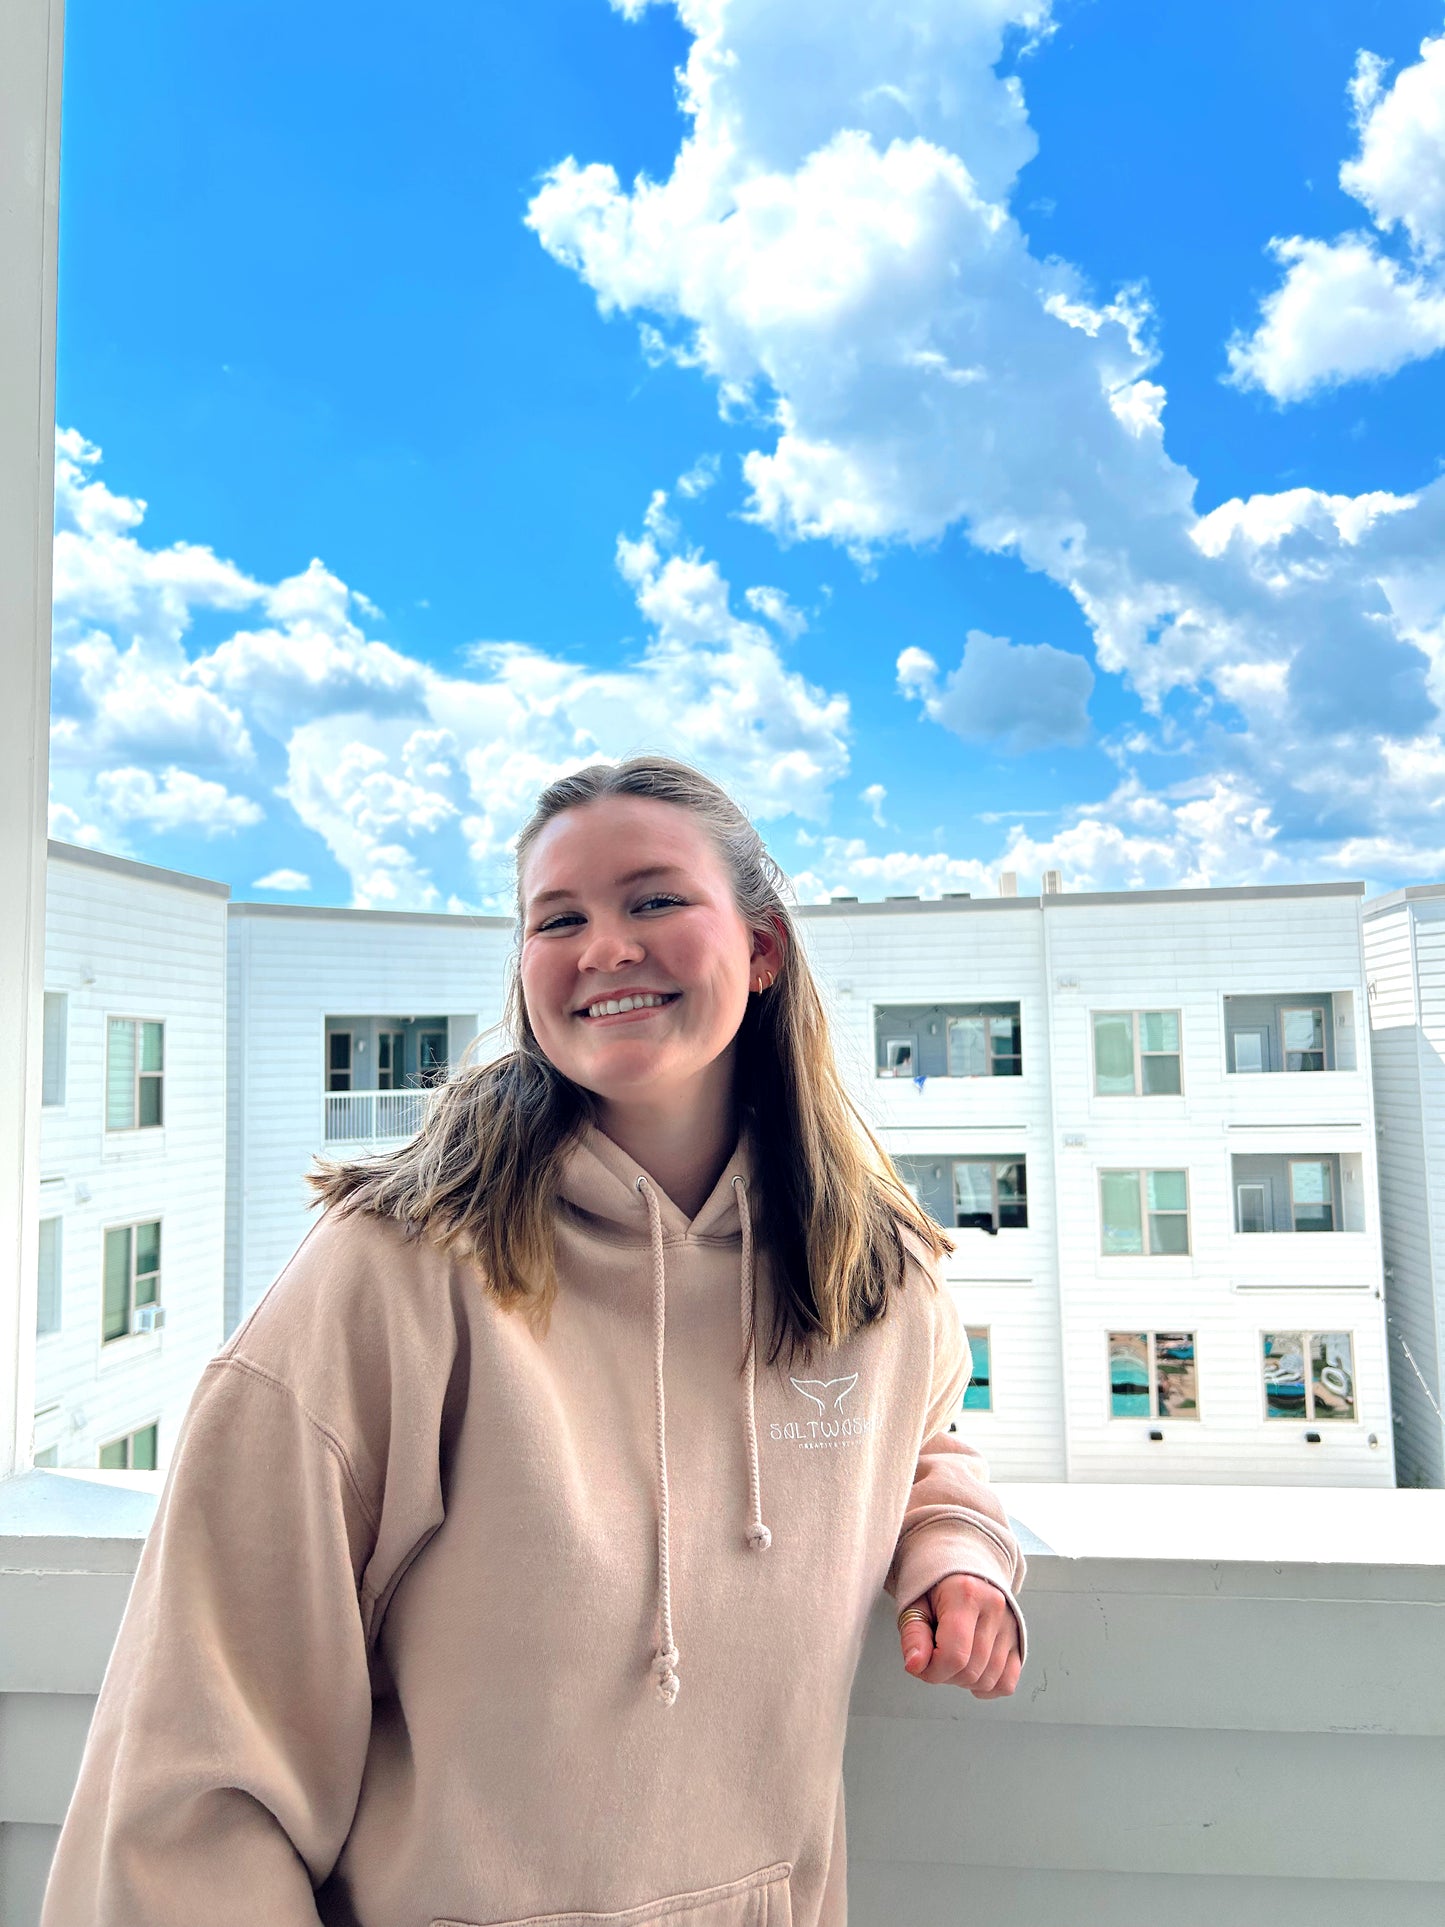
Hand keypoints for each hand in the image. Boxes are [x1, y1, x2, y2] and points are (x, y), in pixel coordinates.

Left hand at [897, 1572, 1021, 1698]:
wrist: (961, 1570)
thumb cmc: (935, 1587)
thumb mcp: (914, 1603)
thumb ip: (913, 1634)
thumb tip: (915, 1665)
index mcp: (967, 1593)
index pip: (954, 1655)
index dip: (932, 1671)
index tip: (919, 1665)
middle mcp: (995, 1608)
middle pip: (970, 1671)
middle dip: (944, 1675)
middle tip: (932, 1658)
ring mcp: (1010, 1625)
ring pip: (988, 1680)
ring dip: (963, 1681)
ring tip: (950, 1658)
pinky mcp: (1018, 1639)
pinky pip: (1007, 1682)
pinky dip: (987, 1686)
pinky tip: (972, 1671)